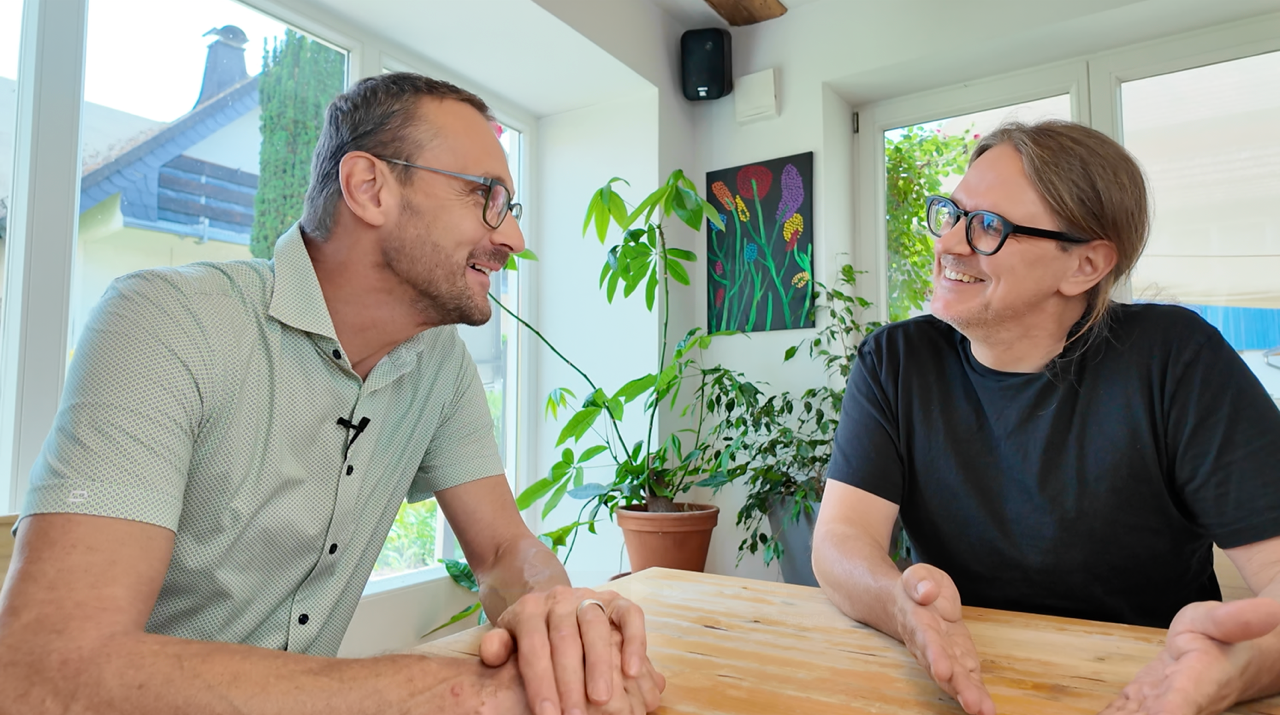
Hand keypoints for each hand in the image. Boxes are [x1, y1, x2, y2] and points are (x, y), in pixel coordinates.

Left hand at [478, 586, 664, 714]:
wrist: (551, 602)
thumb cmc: (529, 633)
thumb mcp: (507, 636)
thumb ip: (498, 645)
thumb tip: (493, 654)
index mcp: (530, 609)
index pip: (534, 647)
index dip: (540, 683)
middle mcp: (560, 599)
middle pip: (565, 639)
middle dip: (570, 681)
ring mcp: (590, 597)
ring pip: (596, 627)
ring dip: (600, 665)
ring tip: (601, 701)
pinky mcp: (617, 601)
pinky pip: (630, 616)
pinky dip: (634, 642)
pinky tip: (633, 671)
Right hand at [893, 564, 994, 714]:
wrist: (913, 603)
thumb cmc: (918, 589)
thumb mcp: (918, 574)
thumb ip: (920, 581)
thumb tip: (927, 592)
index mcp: (918, 621)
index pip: (926, 639)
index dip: (935, 656)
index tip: (943, 671)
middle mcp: (929, 645)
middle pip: (943, 668)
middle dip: (957, 686)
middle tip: (972, 703)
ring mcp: (944, 656)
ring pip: (955, 679)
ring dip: (968, 695)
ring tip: (983, 711)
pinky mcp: (959, 661)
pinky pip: (967, 678)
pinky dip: (977, 693)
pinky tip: (986, 709)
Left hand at [1100, 598, 1279, 714]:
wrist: (1230, 657)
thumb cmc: (1226, 637)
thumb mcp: (1221, 618)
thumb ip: (1234, 619)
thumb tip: (1271, 611)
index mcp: (1197, 683)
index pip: (1177, 706)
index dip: (1166, 712)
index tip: (1157, 714)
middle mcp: (1178, 703)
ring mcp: (1160, 706)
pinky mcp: (1145, 703)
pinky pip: (1125, 712)